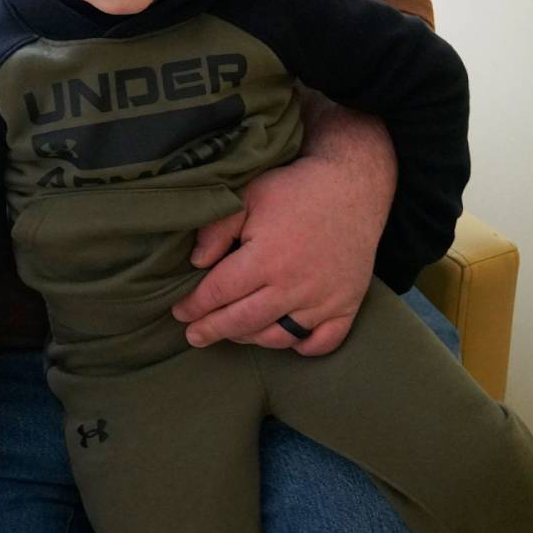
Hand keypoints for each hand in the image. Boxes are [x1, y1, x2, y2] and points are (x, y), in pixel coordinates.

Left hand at [170, 106, 392, 355]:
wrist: (353, 186)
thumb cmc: (295, 189)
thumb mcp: (249, 195)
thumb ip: (218, 228)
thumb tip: (196, 262)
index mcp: (266, 258)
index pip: (220, 292)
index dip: (195, 305)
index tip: (179, 312)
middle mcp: (295, 286)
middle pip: (244, 321)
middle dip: (212, 330)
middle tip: (194, 335)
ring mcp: (324, 299)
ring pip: (279, 336)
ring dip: (250, 338)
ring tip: (232, 333)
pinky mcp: (347, 305)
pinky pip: (324, 342)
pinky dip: (303, 346)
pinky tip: (284, 340)